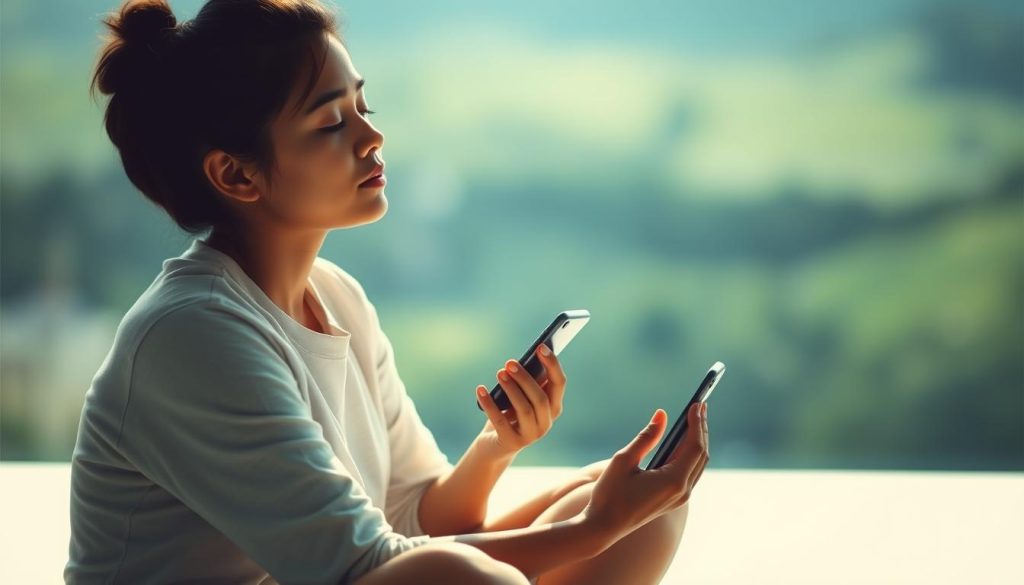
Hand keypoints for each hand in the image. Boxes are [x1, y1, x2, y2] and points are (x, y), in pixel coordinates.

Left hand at [475, 344, 566, 456]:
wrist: (495, 445)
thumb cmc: (510, 412)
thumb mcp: (520, 396)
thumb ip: (526, 382)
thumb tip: (520, 362)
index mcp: (553, 406)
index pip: (559, 383)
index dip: (552, 364)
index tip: (540, 347)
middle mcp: (546, 422)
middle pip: (541, 398)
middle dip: (525, 379)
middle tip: (510, 363)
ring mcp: (531, 435)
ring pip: (524, 409)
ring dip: (511, 389)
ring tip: (499, 373)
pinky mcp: (512, 443)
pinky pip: (501, 421)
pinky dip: (490, 404)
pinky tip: (480, 389)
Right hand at [580, 402, 709, 540]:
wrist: (602, 527)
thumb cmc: (609, 494)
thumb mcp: (624, 460)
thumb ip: (646, 437)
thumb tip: (662, 415)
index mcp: (673, 481)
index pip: (694, 446)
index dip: (697, 423)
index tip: (697, 404)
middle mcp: (682, 492)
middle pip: (701, 455)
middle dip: (701, 429)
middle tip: (700, 406)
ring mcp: (679, 498)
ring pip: (698, 464)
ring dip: (698, 441)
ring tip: (694, 420)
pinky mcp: (673, 500)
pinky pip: (689, 473)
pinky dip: (690, 454)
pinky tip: (683, 441)